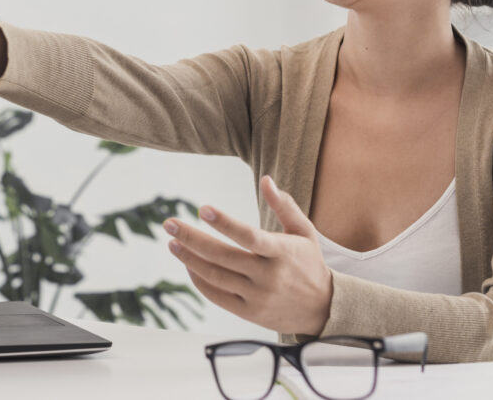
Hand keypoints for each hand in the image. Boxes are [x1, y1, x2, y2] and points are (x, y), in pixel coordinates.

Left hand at [162, 175, 332, 335]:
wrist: (323, 309)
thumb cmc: (309, 263)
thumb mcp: (304, 231)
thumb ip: (284, 205)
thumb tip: (266, 179)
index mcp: (282, 252)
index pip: (249, 236)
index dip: (225, 223)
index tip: (203, 209)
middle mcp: (268, 275)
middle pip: (222, 256)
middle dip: (192, 238)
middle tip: (169, 224)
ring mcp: (257, 296)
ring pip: (215, 277)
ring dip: (189, 259)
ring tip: (172, 242)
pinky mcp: (249, 312)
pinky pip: (217, 296)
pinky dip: (199, 280)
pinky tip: (188, 265)